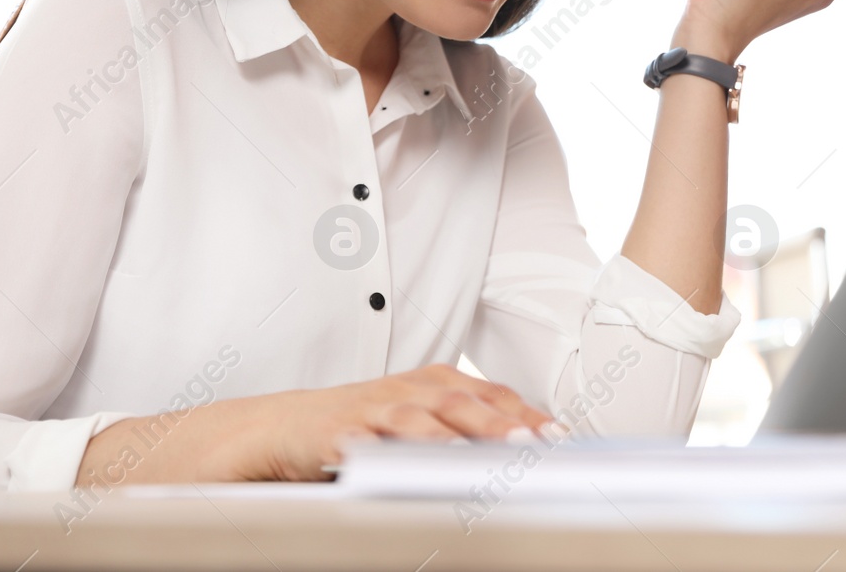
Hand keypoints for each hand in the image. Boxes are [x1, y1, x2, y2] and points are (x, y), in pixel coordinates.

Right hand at [216, 364, 558, 480]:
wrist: (287, 426)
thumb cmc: (362, 423)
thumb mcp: (418, 419)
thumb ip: (464, 430)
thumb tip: (521, 451)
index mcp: (435, 384)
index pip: (491, 394)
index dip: (525, 413)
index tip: (558, 436)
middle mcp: (410, 390)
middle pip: (463, 402)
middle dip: (501, 422)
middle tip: (533, 442)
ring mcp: (376, 408)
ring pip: (422, 417)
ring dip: (455, 434)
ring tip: (484, 452)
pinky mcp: (343, 430)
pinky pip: (371, 439)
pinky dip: (393, 449)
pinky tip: (409, 462)